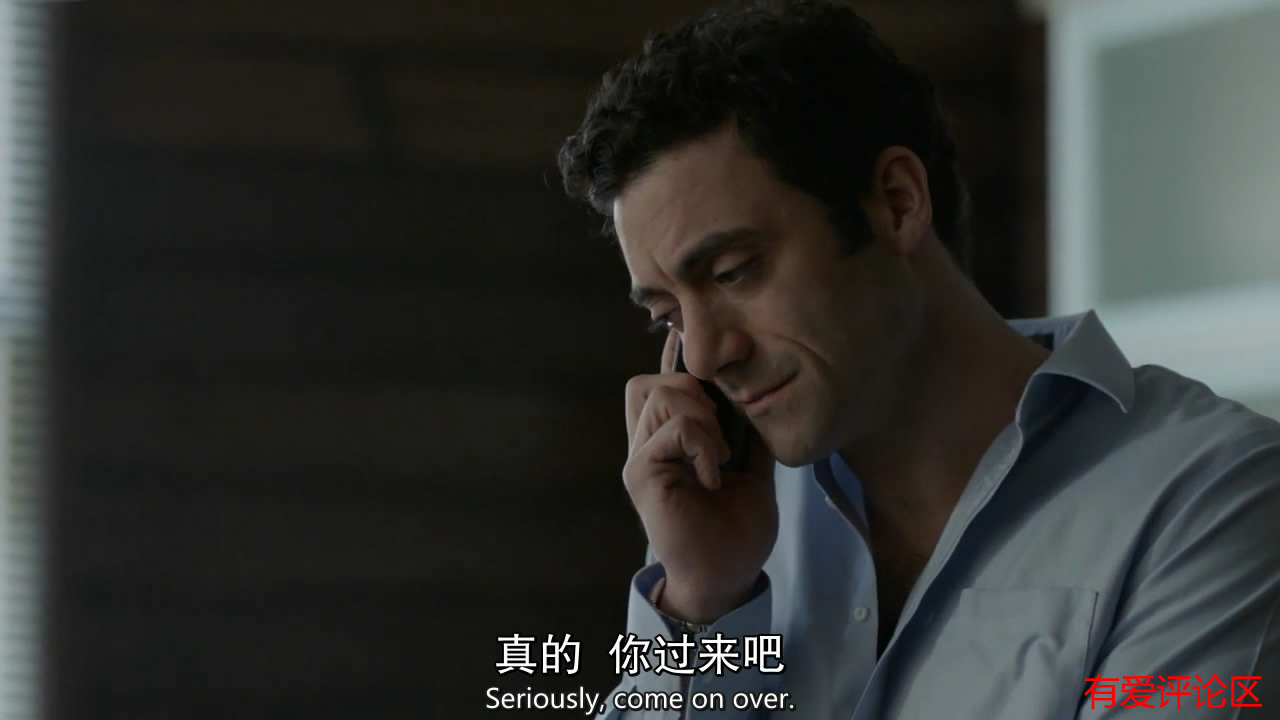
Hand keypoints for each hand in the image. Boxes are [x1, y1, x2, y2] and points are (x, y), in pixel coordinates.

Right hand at [622, 331, 778, 623]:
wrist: (727, 577)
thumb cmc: (736, 530)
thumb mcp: (754, 470)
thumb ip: (749, 435)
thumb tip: (760, 396)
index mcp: (668, 440)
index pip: (657, 382)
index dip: (678, 364)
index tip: (715, 372)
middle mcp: (646, 445)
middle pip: (650, 382)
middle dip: (693, 391)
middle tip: (721, 434)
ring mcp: (640, 459)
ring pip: (660, 396)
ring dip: (702, 419)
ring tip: (719, 456)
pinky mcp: (642, 475)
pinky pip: (670, 431)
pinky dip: (701, 445)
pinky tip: (714, 475)